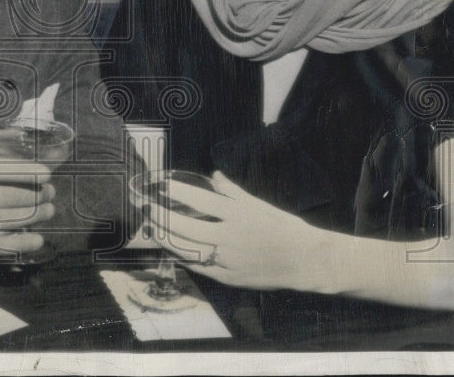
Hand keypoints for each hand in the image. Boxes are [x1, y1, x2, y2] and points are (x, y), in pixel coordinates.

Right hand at [0, 148, 55, 277]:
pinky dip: (17, 243)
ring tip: (48, 211)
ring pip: (0, 219)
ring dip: (30, 216)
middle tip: (51, 193)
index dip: (23, 171)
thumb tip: (17, 153)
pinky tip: (35, 240)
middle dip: (32, 195)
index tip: (46, 172)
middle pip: (0, 195)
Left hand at [147, 170, 320, 291]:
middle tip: (147, 210)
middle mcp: (231, 237)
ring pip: (190, 251)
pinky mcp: (230, 277)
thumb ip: (233, 192)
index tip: (161, 187)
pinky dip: (185, 259)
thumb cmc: (283, 227)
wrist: (306, 260)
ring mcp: (229, 260)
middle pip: (188, 228)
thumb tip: (214, 176)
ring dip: (168, 240)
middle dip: (164, 219)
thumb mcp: (259, 205)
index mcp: (239, 214)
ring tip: (153, 231)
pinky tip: (173, 252)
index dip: (179, 193)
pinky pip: (201, 268)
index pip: (201, 201)